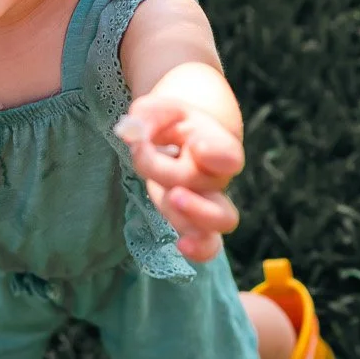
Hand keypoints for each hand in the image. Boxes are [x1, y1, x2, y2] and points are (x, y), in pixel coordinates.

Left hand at [114, 93, 242, 263]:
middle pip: (211, 184)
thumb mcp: (155, 109)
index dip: (216, 154)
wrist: (181, 137)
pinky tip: (181, 246)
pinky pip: (210, 244)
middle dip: (182, 181)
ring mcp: (210, 200)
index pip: (226, 152)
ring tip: (171, 201)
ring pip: (220, 219)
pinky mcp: (196, 221)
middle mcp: (217, 174)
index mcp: (213, 141)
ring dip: (196, 217)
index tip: (199, 148)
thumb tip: (133, 134)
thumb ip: (145, 117)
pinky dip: (200, 249)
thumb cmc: (169, 124)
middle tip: (170, 186)